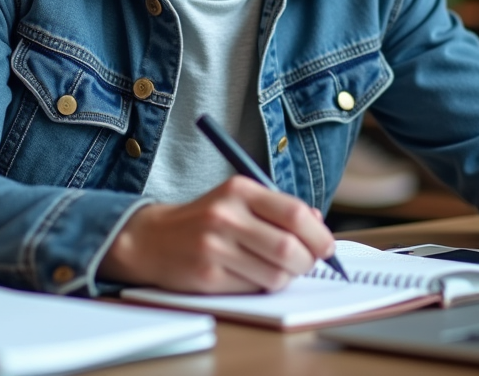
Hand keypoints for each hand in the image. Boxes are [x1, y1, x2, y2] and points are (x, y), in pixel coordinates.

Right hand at [99, 176, 334, 292]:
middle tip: (306, 263)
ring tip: (276, 269)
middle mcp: (226, 215)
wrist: (152, 238)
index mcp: (239, 190)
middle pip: (289, 248)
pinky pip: (254, 289)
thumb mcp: (238, 200)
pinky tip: (251, 275)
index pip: (295, 213)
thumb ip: (278, 208)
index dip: (319, 235)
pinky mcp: (207, 276)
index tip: (326, 247)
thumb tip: (318, 225)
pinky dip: (262, 286)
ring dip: (286, 277)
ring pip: (276, 274)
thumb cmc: (205, 220)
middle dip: (307, 262)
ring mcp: (215, 247)